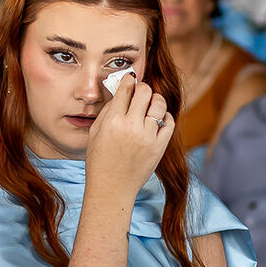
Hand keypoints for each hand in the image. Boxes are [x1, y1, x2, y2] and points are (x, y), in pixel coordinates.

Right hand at [86, 74, 173, 198]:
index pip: (126, 88)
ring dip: (156, 100)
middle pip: (145, 91)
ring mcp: (148, 137)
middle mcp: (132, 126)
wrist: (112, 187)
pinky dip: (166, 116)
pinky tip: (158, 118)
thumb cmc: (100, 160)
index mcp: (113, 120)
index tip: (130, 79)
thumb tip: (121, 92)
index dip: (129, 80)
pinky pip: (169, 122)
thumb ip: (108, 110)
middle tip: (140, 92)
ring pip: (160, 104)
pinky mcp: (160, 147)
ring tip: (150, 104)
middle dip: (143, 88)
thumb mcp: (96, 132)